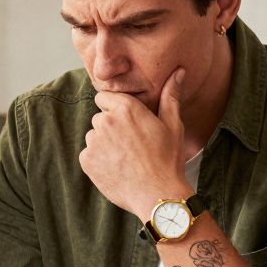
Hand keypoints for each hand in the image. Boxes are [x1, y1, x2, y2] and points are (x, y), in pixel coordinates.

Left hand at [79, 67, 190, 218]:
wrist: (158, 195)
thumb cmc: (168, 159)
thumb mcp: (173, 125)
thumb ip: (170, 96)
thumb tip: (179, 71)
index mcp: (126, 108)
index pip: (105, 97)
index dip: (116, 109)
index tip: (128, 123)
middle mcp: (106, 121)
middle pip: (100, 118)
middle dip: (112, 128)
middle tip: (132, 145)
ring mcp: (94, 141)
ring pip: (94, 137)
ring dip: (105, 145)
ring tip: (126, 159)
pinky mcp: (86, 160)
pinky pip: (89, 154)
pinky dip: (98, 161)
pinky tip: (117, 169)